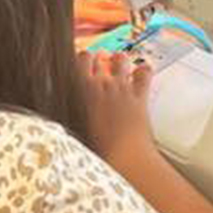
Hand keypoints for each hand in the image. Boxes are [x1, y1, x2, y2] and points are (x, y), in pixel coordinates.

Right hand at [77, 50, 156, 171]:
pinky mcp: (140, 95)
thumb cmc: (96, 146)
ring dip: (119, 60)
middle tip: (99, 62)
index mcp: (82, 88)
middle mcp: (102, 83)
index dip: (82, 59)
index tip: (82, 61)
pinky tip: (143, 71)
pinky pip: (145, 73)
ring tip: (119, 62)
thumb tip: (67, 109)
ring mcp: (122, 87)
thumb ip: (72, 111)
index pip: (81, 59)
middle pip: (99, 57)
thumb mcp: (75, 126)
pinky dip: (144, 70)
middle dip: (98, 58)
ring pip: (120, 59)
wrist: (123, 156)